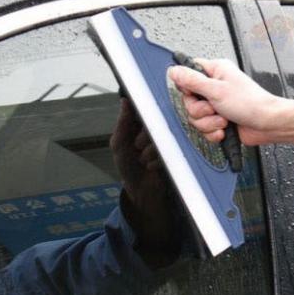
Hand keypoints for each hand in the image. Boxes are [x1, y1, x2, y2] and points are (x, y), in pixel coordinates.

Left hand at [110, 99, 177, 257]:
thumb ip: (122, 123)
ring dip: (149, 151)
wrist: (141, 193)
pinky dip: (156, 160)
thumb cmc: (129, 168)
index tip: (140, 121)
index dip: (143, 114)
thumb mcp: (119, 145)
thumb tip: (125, 101)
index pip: (145, 110)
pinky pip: (167, 150)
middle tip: (137, 148)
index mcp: (141, 125)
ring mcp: (166, 142)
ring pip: (161, 136)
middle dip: (143, 138)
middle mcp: (155, 131)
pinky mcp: (175, 154)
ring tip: (143, 161)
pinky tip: (151, 167)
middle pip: (154, 122)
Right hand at [168, 58, 293, 147]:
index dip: (187, 87)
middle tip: (213, 109)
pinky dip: (213, 132)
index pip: (188, 73)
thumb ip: (192, 80)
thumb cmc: (251, 103)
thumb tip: (173, 70)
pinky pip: (204, 129)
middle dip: (200, 111)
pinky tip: (224, 129)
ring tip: (223, 120)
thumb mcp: (217, 90)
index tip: (195, 93)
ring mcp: (216, 105)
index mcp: (215, 72)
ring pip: (195, 117)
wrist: (266, 124)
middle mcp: (214, 87)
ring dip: (209, 123)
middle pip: (189, 101)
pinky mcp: (218, 121)